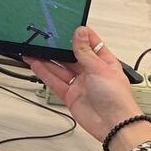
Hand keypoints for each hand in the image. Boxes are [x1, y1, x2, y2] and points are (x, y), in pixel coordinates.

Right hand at [25, 26, 150, 150]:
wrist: (113, 124)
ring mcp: (80, 84)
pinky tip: (36, 65)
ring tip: (34, 51)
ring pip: (60, 69)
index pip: (90, 44)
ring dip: (47, 60)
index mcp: (104, 62)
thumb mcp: (100, 68)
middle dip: (58, 48)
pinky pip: (55, 82)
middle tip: (45, 39)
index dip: (79, 35)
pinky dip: (45, 74)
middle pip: (71, 56)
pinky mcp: (70, 96)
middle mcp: (91, 72)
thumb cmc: (116, 97)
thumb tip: (80, 33)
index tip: (66, 26)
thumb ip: (85, 51)